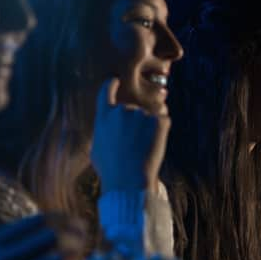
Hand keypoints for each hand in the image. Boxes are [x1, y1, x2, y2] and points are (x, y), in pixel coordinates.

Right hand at [90, 78, 170, 193]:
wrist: (129, 179)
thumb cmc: (111, 170)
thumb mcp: (97, 149)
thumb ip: (103, 133)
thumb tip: (107, 130)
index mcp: (104, 116)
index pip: (106, 91)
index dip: (111, 85)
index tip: (116, 80)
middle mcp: (122, 110)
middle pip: (134, 112)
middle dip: (137, 125)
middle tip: (135, 145)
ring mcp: (142, 113)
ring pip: (150, 118)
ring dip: (149, 130)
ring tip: (143, 149)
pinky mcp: (159, 120)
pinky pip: (163, 123)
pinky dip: (160, 134)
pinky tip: (153, 146)